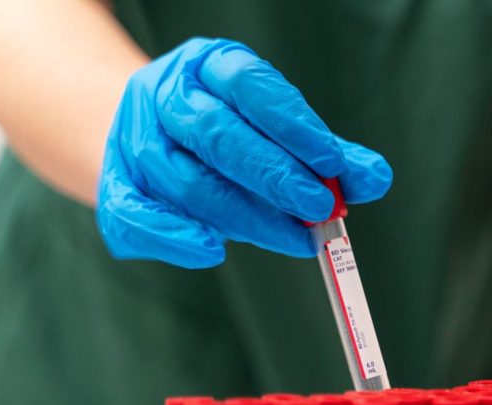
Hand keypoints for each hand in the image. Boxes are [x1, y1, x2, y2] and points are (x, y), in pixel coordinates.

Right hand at [97, 38, 391, 267]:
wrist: (151, 135)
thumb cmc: (229, 133)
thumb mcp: (278, 130)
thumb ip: (328, 156)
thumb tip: (374, 179)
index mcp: (207, 66)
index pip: (250, 86)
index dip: (293, 125)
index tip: (333, 163)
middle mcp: (165, 96)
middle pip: (218, 136)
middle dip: (275, 177)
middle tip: (321, 209)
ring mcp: (134, 140)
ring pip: (188, 182)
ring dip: (246, 217)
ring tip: (296, 239)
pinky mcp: (116, 188)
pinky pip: (137, 216)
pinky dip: (176, 237)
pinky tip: (214, 252)